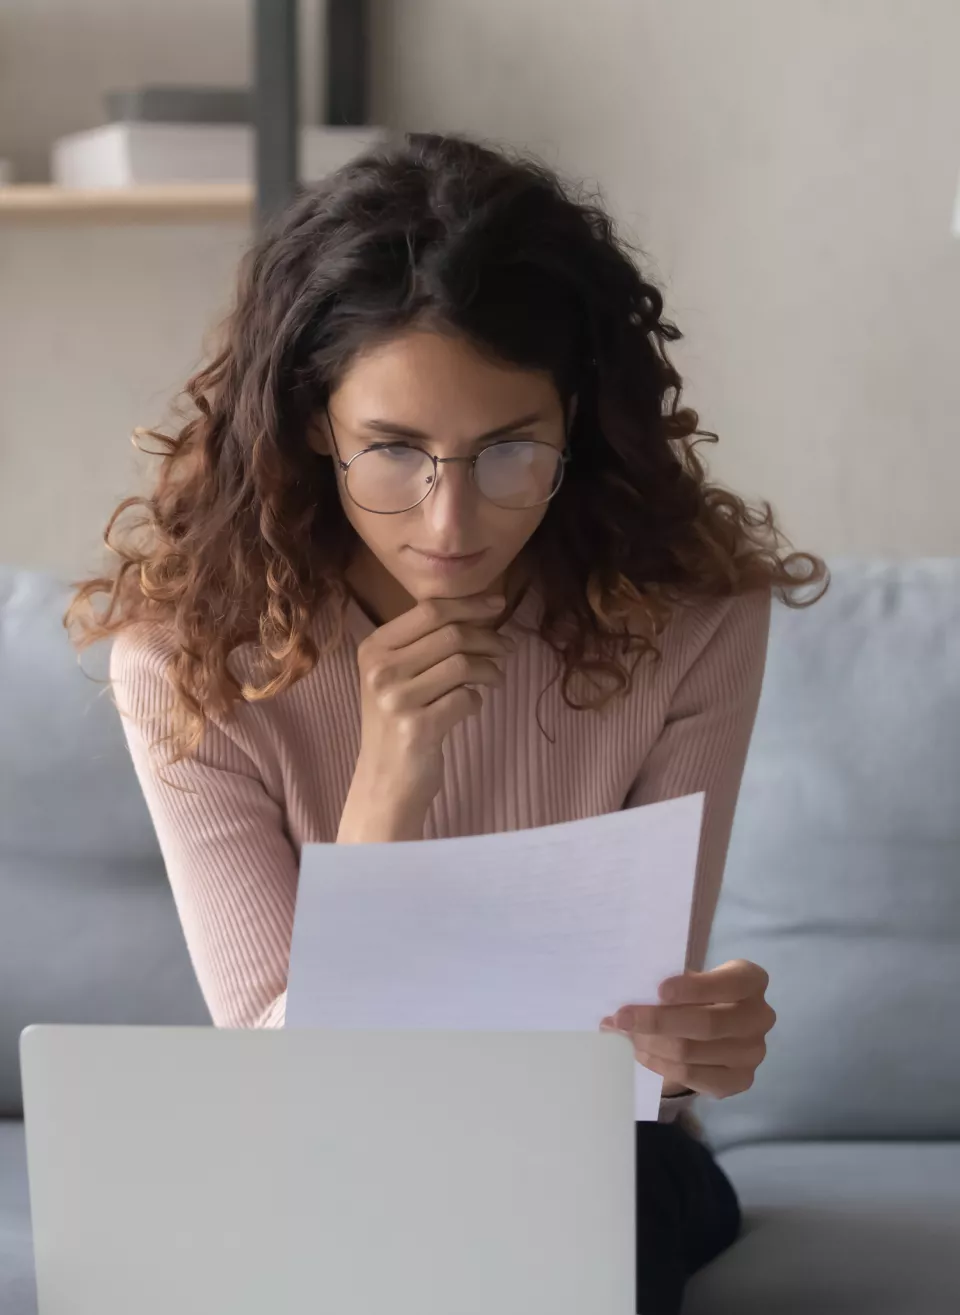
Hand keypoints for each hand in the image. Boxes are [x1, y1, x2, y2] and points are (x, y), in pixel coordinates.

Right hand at [338, 593, 512, 841]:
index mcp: (373, 648)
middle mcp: (380, 670)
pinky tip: (471, 708)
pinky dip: (476, 701)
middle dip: (488, 638)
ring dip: (489, 671)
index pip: (429, 610)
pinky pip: (465, 699)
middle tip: (508, 648)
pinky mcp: (416, 728)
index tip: (498, 604)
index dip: (469, 604)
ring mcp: (395, 700)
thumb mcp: (397, 676)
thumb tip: (480, 612)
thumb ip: (426, 643)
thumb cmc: (398, 722)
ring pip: (462, 665)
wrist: (385, 781)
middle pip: (450, 635)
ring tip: (495, 679)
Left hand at [601, 960, 775, 1099]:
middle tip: (621, 1018)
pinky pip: (691, 1076)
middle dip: (657, 1021)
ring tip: (622, 1035)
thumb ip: (674, 984)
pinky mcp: (739, 1080)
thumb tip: (632, 994)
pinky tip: (640, 1053)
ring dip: (650, 1044)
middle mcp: (760, 1017)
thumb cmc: (698, 993)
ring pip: (692, 1053)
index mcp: (752, 980)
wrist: (718, 1027)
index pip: (726, 984)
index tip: (659, 990)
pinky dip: (659, 1064)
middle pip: (706, 1024)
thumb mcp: (693, 979)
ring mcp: (752, 1053)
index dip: (693, 988)